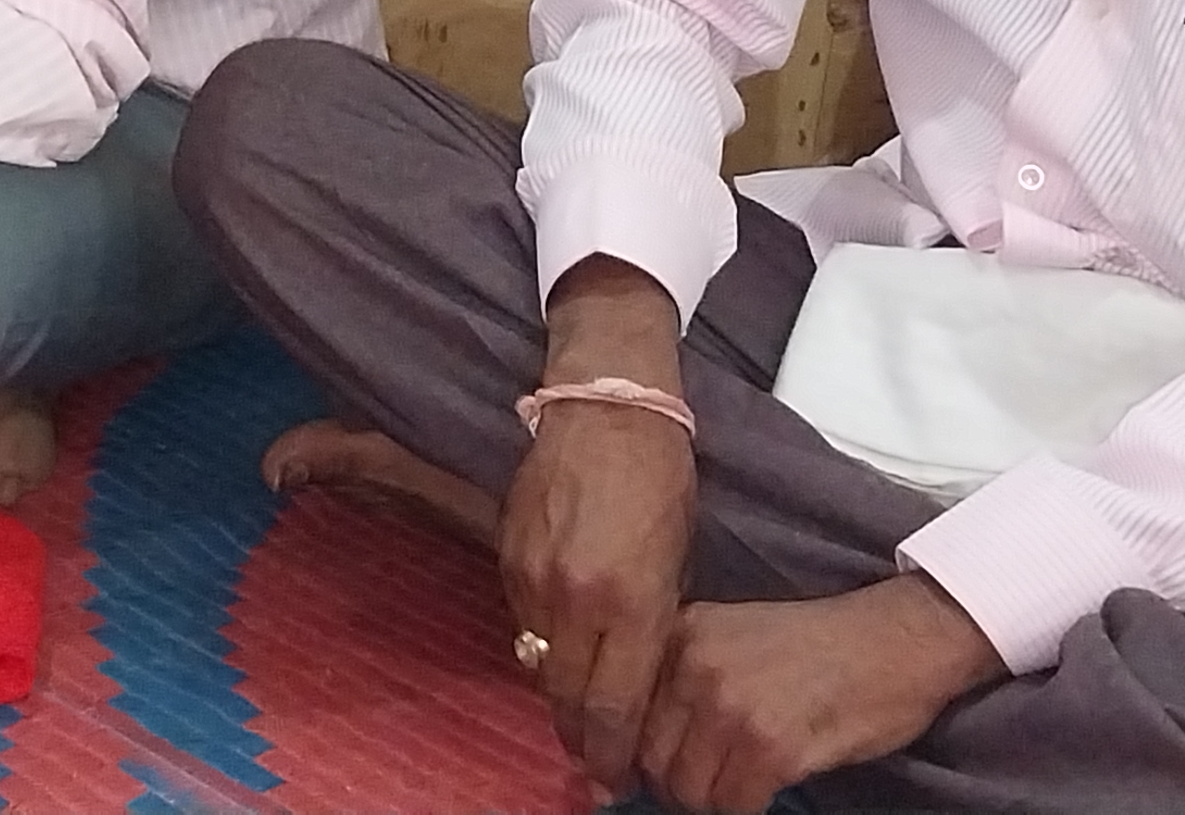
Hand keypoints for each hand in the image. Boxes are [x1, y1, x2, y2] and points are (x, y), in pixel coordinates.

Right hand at [503, 257, 697, 790]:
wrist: (605, 408)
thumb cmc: (660, 480)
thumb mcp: (677, 560)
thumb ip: (651, 626)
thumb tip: (633, 682)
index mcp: (632, 602)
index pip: (615, 707)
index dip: (612, 754)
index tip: (615, 780)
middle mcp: (576, 598)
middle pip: (568, 698)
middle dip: (582, 738)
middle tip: (594, 764)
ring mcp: (534, 577)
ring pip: (539, 663)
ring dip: (558, 690)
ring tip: (577, 710)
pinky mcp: (507, 554)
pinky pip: (522, 619)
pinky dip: (540, 639)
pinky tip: (559, 641)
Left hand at [636, 577, 1003, 811]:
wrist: (895, 640)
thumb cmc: (818, 645)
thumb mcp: (731, 636)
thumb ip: (683, 676)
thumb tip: (638, 742)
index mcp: (681, 633)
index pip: (626, 710)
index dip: (632, 753)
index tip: (638, 773)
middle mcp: (696, 666)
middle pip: (651, 758)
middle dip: (673, 784)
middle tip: (705, 785)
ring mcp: (732, 706)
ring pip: (689, 790)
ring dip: (711, 801)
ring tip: (737, 786)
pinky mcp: (773, 747)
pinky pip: (734, 805)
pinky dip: (745, 809)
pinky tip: (766, 789)